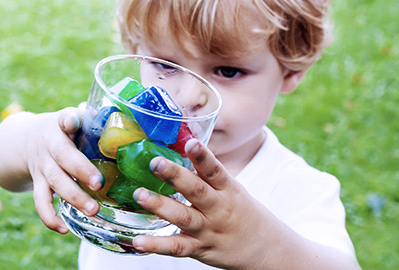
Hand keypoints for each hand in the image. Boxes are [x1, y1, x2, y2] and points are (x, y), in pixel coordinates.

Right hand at [0, 105, 102, 234]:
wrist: (23, 140)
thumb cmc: (61, 130)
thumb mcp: (72, 118)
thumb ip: (93, 120)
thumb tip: (125, 121)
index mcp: (60, 125)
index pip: (64, 119)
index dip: (69, 120)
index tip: (74, 121)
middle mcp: (48, 145)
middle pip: (63, 158)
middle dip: (81, 171)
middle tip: (99, 184)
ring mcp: (42, 166)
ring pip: (54, 183)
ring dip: (74, 197)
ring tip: (93, 210)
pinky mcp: (38, 183)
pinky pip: (40, 202)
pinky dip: (50, 218)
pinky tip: (64, 229)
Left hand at [131, 138, 277, 268]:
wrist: (266, 249)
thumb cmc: (242, 212)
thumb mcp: (231, 189)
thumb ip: (207, 175)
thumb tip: (181, 147)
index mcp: (227, 189)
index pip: (215, 170)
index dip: (203, 156)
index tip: (191, 142)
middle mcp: (218, 208)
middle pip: (196, 191)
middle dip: (175, 176)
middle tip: (155, 163)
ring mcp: (208, 230)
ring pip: (183, 217)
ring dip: (161, 206)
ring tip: (140, 195)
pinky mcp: (199, 249)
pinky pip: (176, 247)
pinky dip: (156, 245)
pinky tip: (138, 241)